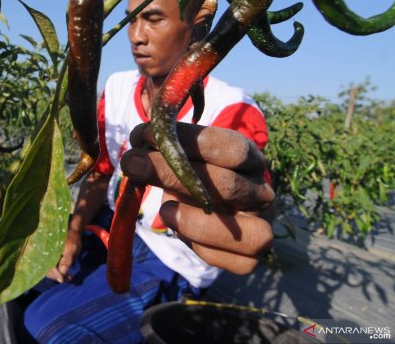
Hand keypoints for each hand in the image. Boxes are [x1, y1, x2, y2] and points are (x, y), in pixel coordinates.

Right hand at [46, 229, 81, 282]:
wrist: (73, 232)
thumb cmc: (73, 239)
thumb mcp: (72, 249)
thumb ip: (67, 260)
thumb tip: (62, 271)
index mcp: (50, 251)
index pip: (50, 266)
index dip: (56, 274)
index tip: (63, 279)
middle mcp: (47, 254)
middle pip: (48, 270)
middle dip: (58, 277)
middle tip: (68, 279)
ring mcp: (48, 256)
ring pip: (50, 270)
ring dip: (58, 276)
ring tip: (69, 277)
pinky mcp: (51, 258)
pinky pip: (52, 268)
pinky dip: (58, 273)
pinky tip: (66, 274)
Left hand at [120, 122, 274, 274]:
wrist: (214, 210)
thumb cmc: (197, 175)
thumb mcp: (187, 155)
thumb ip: (170, 145)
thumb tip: (139, 137)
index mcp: (251, 160)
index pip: (233, 149)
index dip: (190, 140)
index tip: (147, 135)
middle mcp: (262, 193)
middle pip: (227, 185)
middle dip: (173, 173)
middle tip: (132, 163)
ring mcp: (261, 228)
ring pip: (233, 229)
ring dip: (191, 220)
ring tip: (162, 210)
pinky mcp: (247, 260)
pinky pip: (220, 257)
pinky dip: (194, 244)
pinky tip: (175, 226)